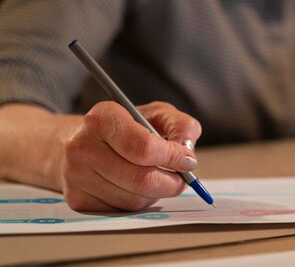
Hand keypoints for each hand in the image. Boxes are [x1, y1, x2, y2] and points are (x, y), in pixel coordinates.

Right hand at [61, 101, 200, 210]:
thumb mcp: (156, 114)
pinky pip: (122, 210)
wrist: (81, 141)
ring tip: (158, 177)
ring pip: (134, 198)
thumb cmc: (125, 126)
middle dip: (171, 182)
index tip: (187, 160)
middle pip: (141, 179)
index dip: (172, 157)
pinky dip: (140, 201)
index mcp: (103, 118)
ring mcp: (77, 175)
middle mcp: (83, 146)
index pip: (144, 147)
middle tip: (182, 178)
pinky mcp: (77, 199)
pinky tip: (138, 186)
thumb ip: (180, 125)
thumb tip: (187, 151)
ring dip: (156, 192)